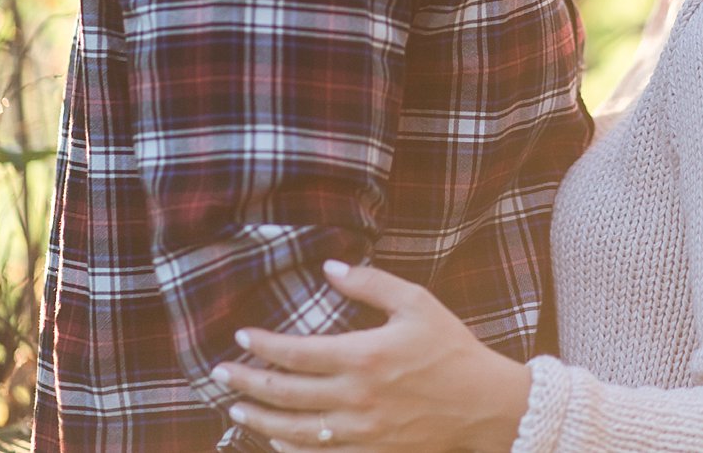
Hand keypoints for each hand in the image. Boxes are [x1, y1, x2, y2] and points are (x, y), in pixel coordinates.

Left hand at [214, 259, 532, 452]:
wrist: (484, 404)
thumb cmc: (452, 349)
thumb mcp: (419, 304)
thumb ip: (372, 284)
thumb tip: (330, 268)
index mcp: (364, 356)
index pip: (295, 353)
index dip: (261, 345)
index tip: (241, 337)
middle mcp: (354, 397)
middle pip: (282, 393)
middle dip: (245, 382)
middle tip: (219, 374)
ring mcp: (359, 431)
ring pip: (291, 429)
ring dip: (258, 418)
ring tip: (236, 406)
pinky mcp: (368, 452)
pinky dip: (288, 447)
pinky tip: (275, 437)